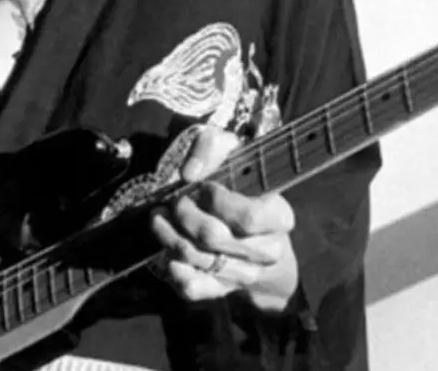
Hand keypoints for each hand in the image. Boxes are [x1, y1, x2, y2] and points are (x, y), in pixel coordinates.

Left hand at [149, 126, 298, 313]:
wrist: (259, 235)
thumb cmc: (244, 188)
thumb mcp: (235, 154)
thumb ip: (212, 147)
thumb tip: (189, 173)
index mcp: (279, 217)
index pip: (249, 217)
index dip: (218, 201)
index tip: (205, 186)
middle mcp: (267, 250)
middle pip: (214, 238)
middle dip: (185, 214)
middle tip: (175, 200)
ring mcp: (245, 274)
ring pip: (198, 259)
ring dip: (169, 236)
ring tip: (159, 217)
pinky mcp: (222, 289)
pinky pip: (194, 288)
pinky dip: (175, 271)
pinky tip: (167, 253)